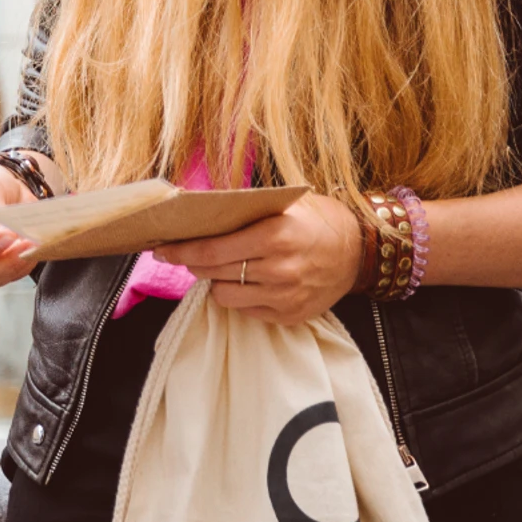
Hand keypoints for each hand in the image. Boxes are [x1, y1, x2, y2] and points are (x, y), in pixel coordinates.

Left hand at [155, 192, 362, 323]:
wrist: (359, 251)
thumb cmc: (317, 220)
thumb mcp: (283, 206)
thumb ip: (244, 213)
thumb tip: (197, 214)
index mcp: (274, 236)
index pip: (213, 251)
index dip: (182, 251)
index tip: (161, 249)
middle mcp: (279, 269)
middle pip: (214, 273)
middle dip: (192, 264)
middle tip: (182, 255)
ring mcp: (284, 296)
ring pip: (225, 296)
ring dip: (216, 282)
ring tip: (222, 268)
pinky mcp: (289, 316)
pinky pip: (246, 311)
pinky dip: (239, 297)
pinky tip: (246, 282)